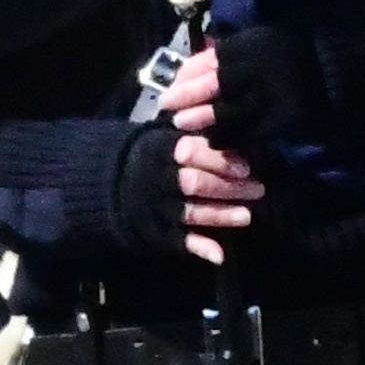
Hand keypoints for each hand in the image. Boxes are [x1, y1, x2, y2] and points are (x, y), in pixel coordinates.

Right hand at [163, 43, 258, 255]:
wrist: (105, 182)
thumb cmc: (148, 153)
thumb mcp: (163, 134)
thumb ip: (192, 129)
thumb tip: (227, 110)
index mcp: (163, 150)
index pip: (194, 152)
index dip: (221, 159)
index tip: (247, 163)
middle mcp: (160, 178)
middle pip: (197, 182)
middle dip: (229, 187)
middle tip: (259, 187)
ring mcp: (156, 205)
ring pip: (191, 210)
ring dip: (220, 215)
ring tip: (247, 215)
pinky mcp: (155, 229)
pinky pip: (177, 239)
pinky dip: (197, 247)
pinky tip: (218, 255)